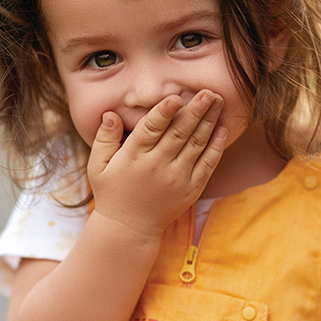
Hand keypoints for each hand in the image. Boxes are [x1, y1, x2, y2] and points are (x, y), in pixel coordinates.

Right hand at [87, 90, 227, 235]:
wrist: (129, 229)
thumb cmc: (112, 192)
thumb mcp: (98, 166)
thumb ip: (104, 138)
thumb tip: (110, 114)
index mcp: (134, 157)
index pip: (151, 129)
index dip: (164, 112)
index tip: (176, 96)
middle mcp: (157, 166)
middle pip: (179, 133)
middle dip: (196, 110)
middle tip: (209, 91)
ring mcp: (177, 178)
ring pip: (196, 144)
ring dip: (209, 121)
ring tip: (218, 101)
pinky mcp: (191, 189)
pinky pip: (207, 164)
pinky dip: (216, 146)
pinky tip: (222, 129)